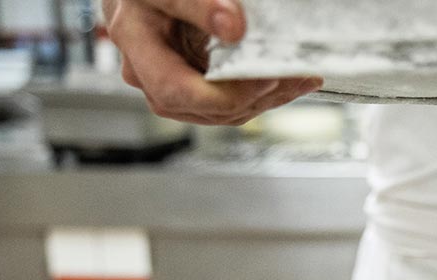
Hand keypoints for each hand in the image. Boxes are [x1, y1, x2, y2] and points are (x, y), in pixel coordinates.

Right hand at [102, 0, 322, 124]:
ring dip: (264, 99)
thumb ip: (194, 3)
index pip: (177, 92)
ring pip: (221, 111)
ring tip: (299, 78)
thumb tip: (232, 26)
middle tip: (293, 77)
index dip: (223, 95)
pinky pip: (227, 100)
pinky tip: (287, 80)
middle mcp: (149, 76)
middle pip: (205, 109)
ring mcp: (171, 84)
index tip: (264, 79)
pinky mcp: (191, 84)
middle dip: (254, 98)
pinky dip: (260, 93)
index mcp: (138, 49)